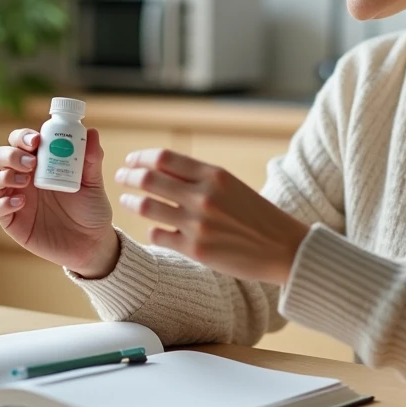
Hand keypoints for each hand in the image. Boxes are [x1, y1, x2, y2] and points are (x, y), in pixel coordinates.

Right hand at [0, 128, 119, 278]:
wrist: (91, 243)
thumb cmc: (91, 209)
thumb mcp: (93, 182)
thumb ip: (91, 158)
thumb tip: (91, 132)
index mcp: (41, 163)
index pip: (21, 141)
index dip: (22, 136)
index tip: (36, 141)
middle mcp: (24, 177)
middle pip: (1, 156)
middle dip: (11, 155)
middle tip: (31, 163)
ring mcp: (16, 198)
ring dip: (4, 176)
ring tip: (25, 182)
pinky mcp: (12, 221)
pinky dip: (3, 203)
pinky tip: (21, 202)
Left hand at [115, 149, 309, 284]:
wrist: (284, 248)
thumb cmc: (258, 214)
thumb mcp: (232, 185)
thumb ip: (201, 178)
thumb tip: (164, 169)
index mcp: (214, 175)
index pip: (164, 158)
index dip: (141, 157)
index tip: (131, 160)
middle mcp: (204, 196)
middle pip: (150, 179)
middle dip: (129, 177)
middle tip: (121, 177)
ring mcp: (198, 224)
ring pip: (148, 207)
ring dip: (132, 202)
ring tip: (127, 201)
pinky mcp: (196, 250)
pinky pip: (159, 235)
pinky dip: (151, 229)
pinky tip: (152, 228)